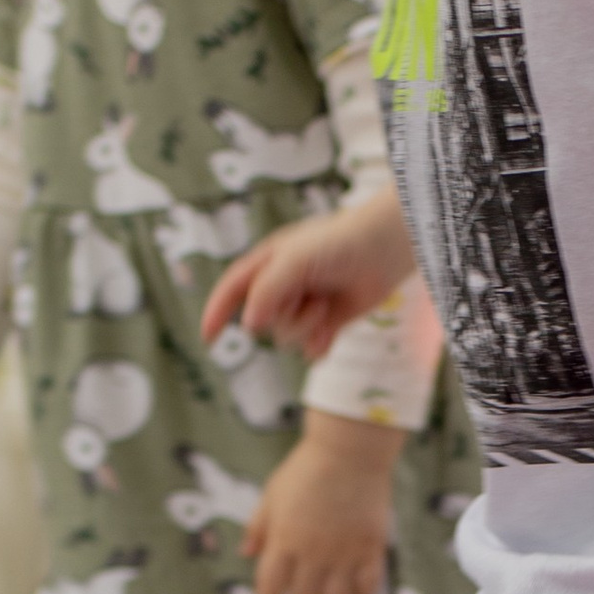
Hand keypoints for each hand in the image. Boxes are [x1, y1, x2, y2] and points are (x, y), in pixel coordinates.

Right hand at [204, 190, 417, 361]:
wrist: (385, 251)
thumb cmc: (339, 243)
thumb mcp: (295, 260)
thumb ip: (267, 290)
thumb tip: (248, 326)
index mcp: (268, 265)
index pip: (232, 291)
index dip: (217, 313)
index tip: (208, 339)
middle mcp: (283, 287)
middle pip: (264, 323)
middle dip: (284, 315)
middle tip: (309, 295)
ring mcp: (305, 306)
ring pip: (287, 338)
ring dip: (306, 327)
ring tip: (326, 305)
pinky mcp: (328, 323)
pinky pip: (310, 350)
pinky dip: (319, 345)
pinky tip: (330, 334)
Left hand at [245, 411, 403, 593]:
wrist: (350, 451)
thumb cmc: (306, 468)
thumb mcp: (272, 493)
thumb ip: (258, 526)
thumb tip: (246, 553)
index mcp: (285, 540)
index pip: (270, 585)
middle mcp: (313, 554)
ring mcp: (344, 554)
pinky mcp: (370, 549)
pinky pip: (366, 586)